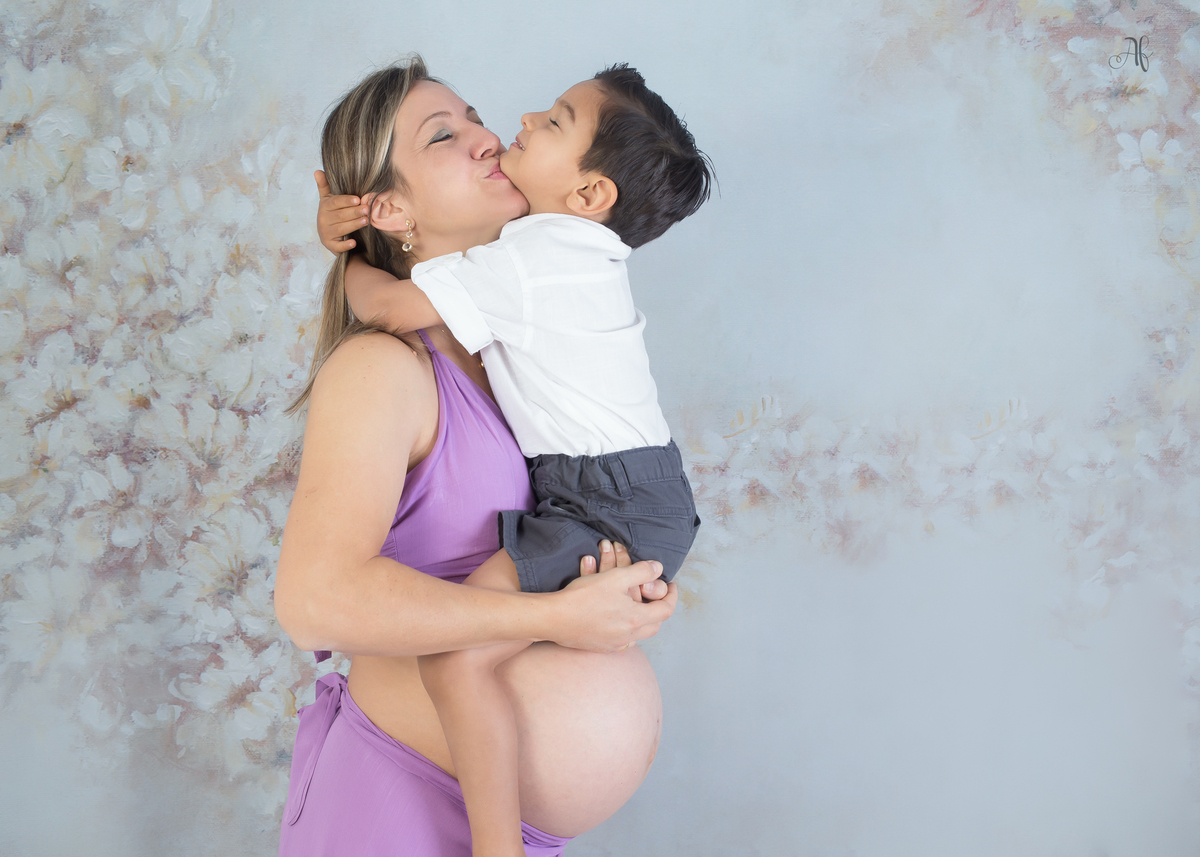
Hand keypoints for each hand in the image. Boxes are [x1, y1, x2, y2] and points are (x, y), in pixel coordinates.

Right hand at [315, 169, 368, 254]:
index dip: (346, 201)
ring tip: (366, 221)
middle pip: (340, 216)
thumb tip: (317, 171)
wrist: (331, 235)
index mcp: (325, 207)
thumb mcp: (329, 199)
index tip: (357, 199)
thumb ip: (325, 186)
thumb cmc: (333, 214)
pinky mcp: (331, 246)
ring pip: (341, 229)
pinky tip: (353, 242)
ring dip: (354, 225)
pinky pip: (338, 246)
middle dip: (354, 212)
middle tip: (367, 209)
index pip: (335, 202)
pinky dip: (345, 245)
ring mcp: (326, 234)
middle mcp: (323, 220)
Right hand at [553, 540, 676, 652]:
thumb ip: (641, 571)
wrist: (553, 619)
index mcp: (636, 619)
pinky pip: (622, 640)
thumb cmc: (583, 598)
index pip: (665, 610)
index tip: (670, 585)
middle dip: (659, 609)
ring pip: (639, 635)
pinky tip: (618, 619)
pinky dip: (626, 629)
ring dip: (643, 621)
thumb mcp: (615, 577)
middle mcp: (628, 636)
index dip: (671, 595)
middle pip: (655, 626)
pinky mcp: (600, 647)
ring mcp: (614, 644)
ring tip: (638, 606)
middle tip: (655, 595)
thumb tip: (658, 569)